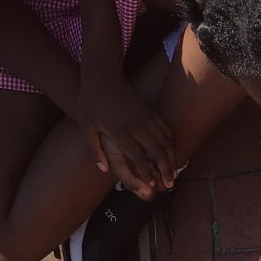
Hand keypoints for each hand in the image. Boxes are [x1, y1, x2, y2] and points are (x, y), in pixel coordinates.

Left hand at [81, 77, 175, 199]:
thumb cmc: (90, 103)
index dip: (147, 173)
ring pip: (165, 140)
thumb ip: (94, 150)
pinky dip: (171, 140)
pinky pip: (165, 127)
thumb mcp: (86, 127)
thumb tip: (104, 170)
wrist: (102, 76)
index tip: (151, 184)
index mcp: (120, 132)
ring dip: (171, 157)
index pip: (138, 157)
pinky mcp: (150, 109)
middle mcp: (136, 125)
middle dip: (166, 169)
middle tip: (170, 184)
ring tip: (175, 171)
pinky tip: (172, 150)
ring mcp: (145, 116)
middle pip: (157, 151)